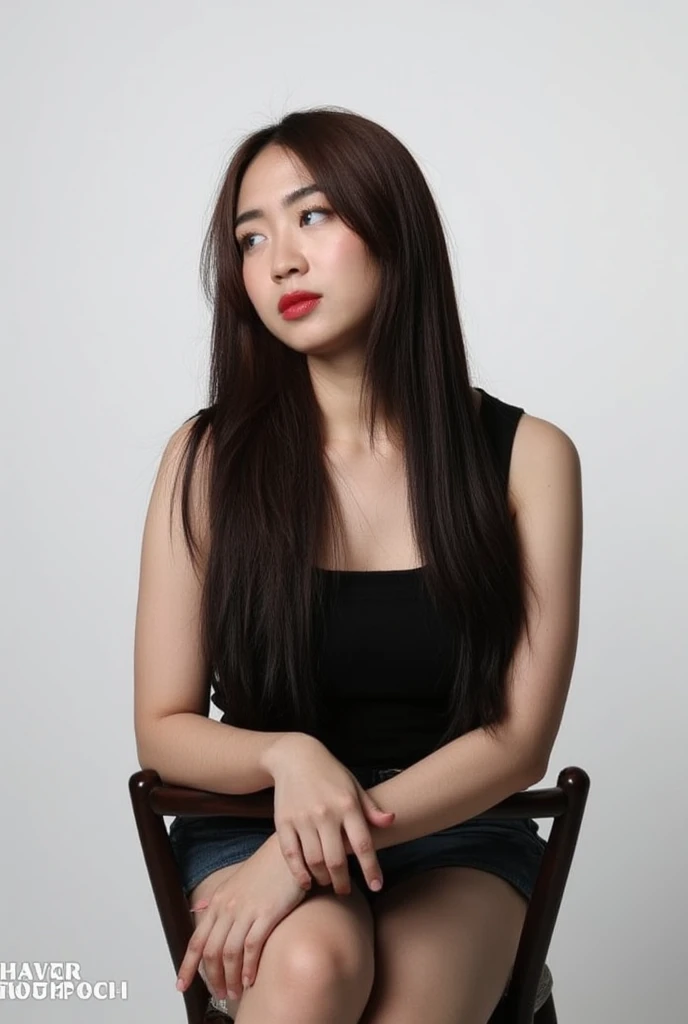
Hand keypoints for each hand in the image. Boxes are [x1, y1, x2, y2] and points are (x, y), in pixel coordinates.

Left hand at [176, 832, 306, 1001]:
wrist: (286, 852)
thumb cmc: (263, 868)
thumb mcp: (234, 880)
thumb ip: (216, 898)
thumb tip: (197, 908)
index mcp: (217, 901)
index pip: (197, 940)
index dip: (187, 966)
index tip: (181, 986)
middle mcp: (227, 907)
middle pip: (212, 952)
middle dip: (212, 978)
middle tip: (219, 993)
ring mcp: (246, 911)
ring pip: (230, 953)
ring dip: (230, 978)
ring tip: (234, 992)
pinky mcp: (267, 914)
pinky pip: (252, 946)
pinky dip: (249, 967)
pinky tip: (250, 979)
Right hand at [264, 733, 395, 894]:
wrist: (295, 756)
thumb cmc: (330, 773)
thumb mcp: (354, 786)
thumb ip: (371, 808)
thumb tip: (391, 821)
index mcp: (347, 804)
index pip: (363, 844)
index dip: (371, 868)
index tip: (376, 886)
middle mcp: (325, 813)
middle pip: (336, 860)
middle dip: (343, 882)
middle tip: (346, 891)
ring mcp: (302, 818)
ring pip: (314, 861)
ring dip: (323, 879)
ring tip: (328, 883)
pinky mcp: (283, 822)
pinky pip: (291, 856)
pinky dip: (299, 873)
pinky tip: (307, 882)